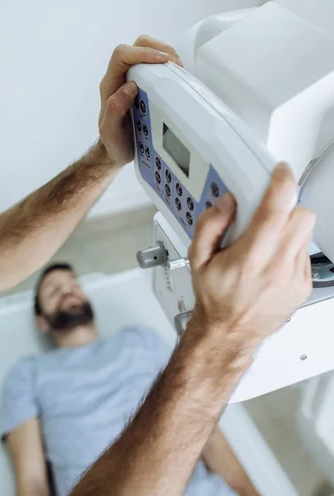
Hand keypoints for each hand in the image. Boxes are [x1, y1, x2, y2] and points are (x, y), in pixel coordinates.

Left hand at [98, 35, 181, 165]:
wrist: (117, 150)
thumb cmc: (114, 142)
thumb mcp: (110, 132)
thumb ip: (114, 109)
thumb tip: (129, 87)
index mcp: (110, 84)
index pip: (122, 54)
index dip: (143, 53)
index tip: (164, 61)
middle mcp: (121, 76)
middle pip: (137, 45)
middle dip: (158, 48)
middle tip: (176, 65)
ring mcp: (133, 77)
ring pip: (147, 49)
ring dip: (166, 54)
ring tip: (179, 71)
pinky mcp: (145, 82)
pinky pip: (156, 64)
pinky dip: (168, 65)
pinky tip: (177, 77)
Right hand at [188, 163, 315, 347]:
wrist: (229, 333)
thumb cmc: (215, 298)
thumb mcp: (197, 259)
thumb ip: (209, 225)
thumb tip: (226, 203)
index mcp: (250, 258)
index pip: (276, 210)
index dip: (282, 183)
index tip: (281, 172)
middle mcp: (277, 267)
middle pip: (301, 216)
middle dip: (287, 206)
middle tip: (269, 212)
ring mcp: (294, 278)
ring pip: (307, 231)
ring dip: (290, 226)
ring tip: (268, 239)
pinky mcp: (304, 285)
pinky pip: (305, 251)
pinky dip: (292, 247)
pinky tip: (272, 258)